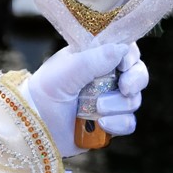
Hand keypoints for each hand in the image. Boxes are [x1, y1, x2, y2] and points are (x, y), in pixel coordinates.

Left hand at [21, 42, 148, 157]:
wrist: (34, 122)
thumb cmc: (46, 88)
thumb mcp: (68, 68)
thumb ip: (95, 58)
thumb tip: (123, 49)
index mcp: (98, 57)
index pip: (126, 50)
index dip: (131, 56)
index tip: (124, 63)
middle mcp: (108, 78)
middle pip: (138, 74)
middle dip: (136, 79)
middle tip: (125, 87)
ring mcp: (111, 101)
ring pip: (133, 100)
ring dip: (118, 104)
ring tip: (98, 107)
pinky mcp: (110, 123)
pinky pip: (128, 123)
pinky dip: (118, 123)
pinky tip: (102, 123)